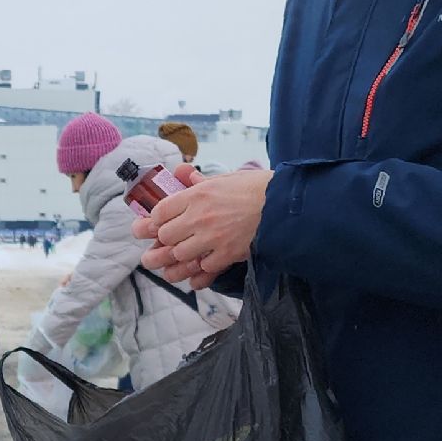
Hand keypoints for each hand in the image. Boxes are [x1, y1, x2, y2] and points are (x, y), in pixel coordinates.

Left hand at [133, 168, 272, 288]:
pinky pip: (204, 267)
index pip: (160, 212)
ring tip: (190, 252)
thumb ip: (200, 182)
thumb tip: (182, 173)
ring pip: (180, 254)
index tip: (161, 223)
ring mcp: (213, 237)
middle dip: (167, 240)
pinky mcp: (228, 253)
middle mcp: (200, 216)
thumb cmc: (257, 188)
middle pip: (165, 236)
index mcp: (198, 194)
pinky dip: (205, 266)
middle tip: (173, 240)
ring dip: (183, 255)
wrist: (285, 204)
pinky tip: (211, 259)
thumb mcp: (225, 179)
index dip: (157, 220)